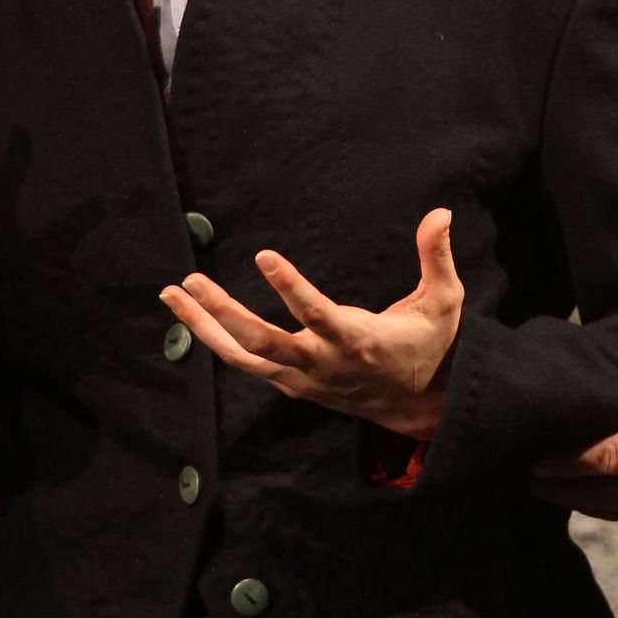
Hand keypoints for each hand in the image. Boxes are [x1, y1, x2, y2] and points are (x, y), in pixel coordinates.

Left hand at [162, 209, 462, 439]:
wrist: (420, 405)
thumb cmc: (430, 345)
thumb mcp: (445, 302)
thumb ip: (437, 258)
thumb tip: (440, 213)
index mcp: (358, 340)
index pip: (315, 314)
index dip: (289, 287)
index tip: (264, 256)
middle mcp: (323, 362)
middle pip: (262, 341)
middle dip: (222, 312)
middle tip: (190, 281)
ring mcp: (303, 377)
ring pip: (243, 356)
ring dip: (204, 327)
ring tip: (173, 294)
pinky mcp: (293, 384)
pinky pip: (248, 363)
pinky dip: (218, 342)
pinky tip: (194, 317)